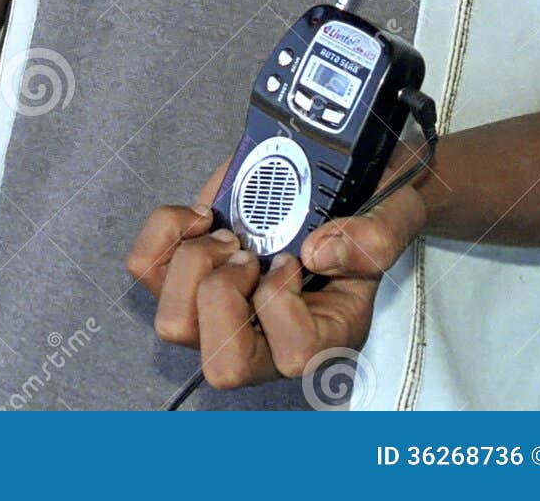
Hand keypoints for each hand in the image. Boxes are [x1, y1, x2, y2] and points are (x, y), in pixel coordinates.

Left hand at [125, 154, 427, 389]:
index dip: (281, 302)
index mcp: (325, 337)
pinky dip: (164, 233)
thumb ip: (375, 237)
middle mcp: (268, 341)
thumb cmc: (367, 208)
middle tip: (247, 250)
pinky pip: (145, 269)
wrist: (343, 176)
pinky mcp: (187, 274)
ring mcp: (221, 312)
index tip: (292, 257)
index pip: (293, 357)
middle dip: (224, 293)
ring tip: (225, 235)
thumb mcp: (394, 215)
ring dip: (192, 265)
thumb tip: (318, 252)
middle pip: (219, 362)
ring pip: (172, 323)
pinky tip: (200, 216)